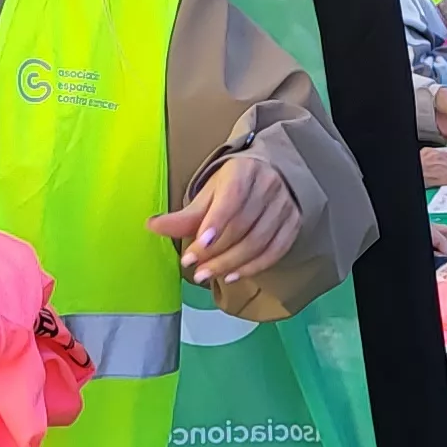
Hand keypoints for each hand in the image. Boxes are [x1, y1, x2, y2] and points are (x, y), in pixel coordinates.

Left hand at [151, 156, 300, 287]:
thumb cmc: (233, 186)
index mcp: (243, 170)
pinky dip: (253, 267)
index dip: (214, 225)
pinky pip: (275, 251)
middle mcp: (268, 185)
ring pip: (259, 242)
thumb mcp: (207, 194)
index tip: (195, 248)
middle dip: (216, 252)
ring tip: (208, 275)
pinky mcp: (294, 223)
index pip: (231, 199)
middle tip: (195, 270)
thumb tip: (152, 227)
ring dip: (231, 263)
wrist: (270, 176)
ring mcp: (285, 205)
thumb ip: (184, 216)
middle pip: (243, 226)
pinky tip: (232, 276)